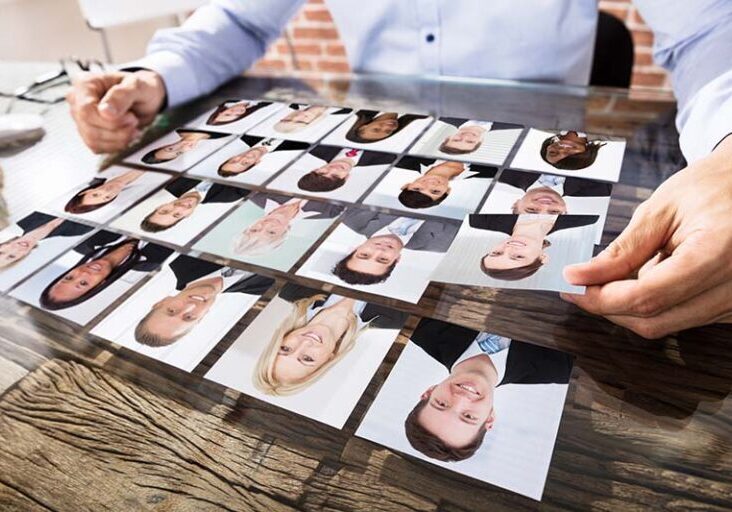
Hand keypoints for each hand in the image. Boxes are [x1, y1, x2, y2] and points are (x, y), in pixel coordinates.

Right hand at [66, 70, 165, 153]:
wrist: (145, 99)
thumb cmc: (140, 88)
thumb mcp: (138, 86)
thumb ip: (122, 95)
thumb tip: (104, 112)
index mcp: (84, 83)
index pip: (85, 110)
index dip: (109, 121)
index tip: (130, 117)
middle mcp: (77, 100)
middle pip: (89, 127)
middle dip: (117, 130)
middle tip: (134, 121)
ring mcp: (80, 118)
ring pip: (92, 140)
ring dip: (118, 139)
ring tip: (133, 128)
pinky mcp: (87, 133)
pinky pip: (97, 147)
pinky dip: (116, 145)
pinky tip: (126, 135)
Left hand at [562, 135, 731, 338]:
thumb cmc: (713, 186)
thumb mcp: (661, 208)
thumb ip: (623, 249)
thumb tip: (581, 277)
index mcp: (718, 252)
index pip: (648, 296)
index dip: (602, 297)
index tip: (572, 285)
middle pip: (655, 320)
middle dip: (609, 305)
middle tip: (581, 283)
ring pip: (666, 324)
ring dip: (631, 304)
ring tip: (619, 271)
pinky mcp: (731, 308)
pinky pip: (682, 317)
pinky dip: (654, 303)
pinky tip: (649, 275)